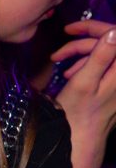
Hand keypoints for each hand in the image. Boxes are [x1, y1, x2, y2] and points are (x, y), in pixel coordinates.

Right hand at [50, 21, 115, 167]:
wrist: (80, 139)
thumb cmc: (77, 113)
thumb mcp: (84, 82)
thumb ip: (101, 56)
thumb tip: (113, 32)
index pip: (115, 33)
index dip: (93, 28)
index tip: (69, 30)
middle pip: (109, 42)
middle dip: (82, 44)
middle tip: (58, 55)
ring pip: (105, 53)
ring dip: (82, 56)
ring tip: (64, 69)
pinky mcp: (114, 85)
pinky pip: (104, 64)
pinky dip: (87, 65)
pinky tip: (73, 75)